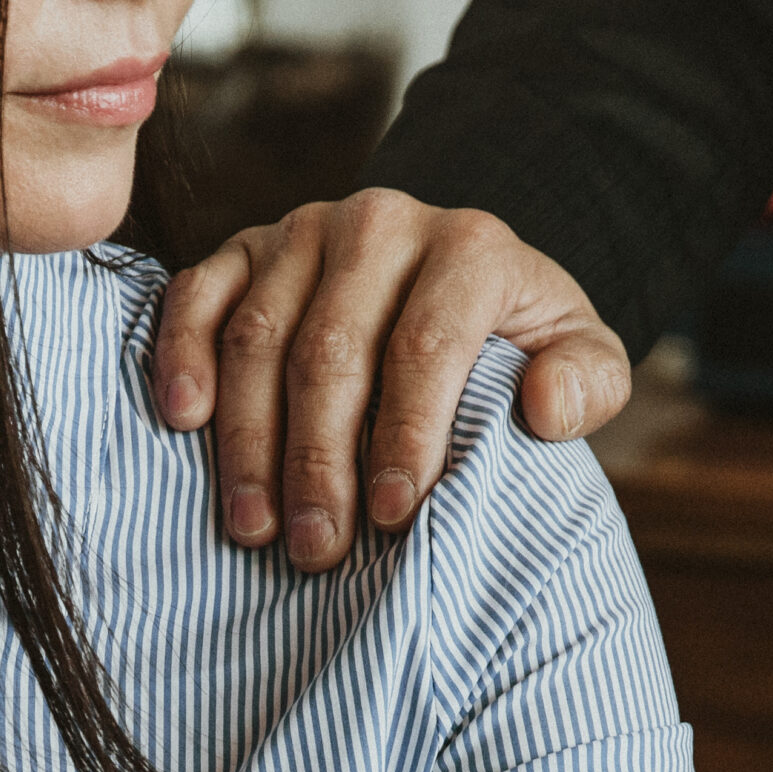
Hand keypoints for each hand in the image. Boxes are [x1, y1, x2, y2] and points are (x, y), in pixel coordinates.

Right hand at [153, 189, 632, 571]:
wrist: (460, 277)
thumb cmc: (518, 340)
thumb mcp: (585, 357)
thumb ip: (590, 383)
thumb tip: (545, 407)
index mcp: (470, 246)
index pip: (426, 346)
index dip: (407, 436)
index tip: (394, 517)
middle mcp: (381, 222)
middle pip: (332, 350)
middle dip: (321, 460)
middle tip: (317, 549)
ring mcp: (304, 229)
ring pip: (259, 336)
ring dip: (251, 439)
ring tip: (254, 526)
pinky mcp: (245, 245)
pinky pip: (198, 294)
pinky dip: (181, 356)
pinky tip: (185, 423)